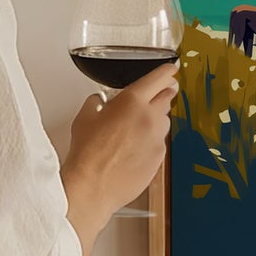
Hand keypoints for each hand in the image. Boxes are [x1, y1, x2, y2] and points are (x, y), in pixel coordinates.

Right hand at [61, 63, 179, 255]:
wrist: (93, 186)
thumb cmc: (87, 153)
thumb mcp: (84, 118)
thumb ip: (96, 103)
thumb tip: (99, 101)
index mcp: (132, 101)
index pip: (159, 78)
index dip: (167, 71)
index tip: (171, 69)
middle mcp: (150, 117)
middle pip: (167, 97)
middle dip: (162, 94)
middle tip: (155, 95)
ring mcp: (157, 139)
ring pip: (164, 121)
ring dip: (155, 119)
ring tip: (136, 128)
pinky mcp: (160, 158)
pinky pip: (160, 143)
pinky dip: (152, 141)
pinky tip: (135, 149)